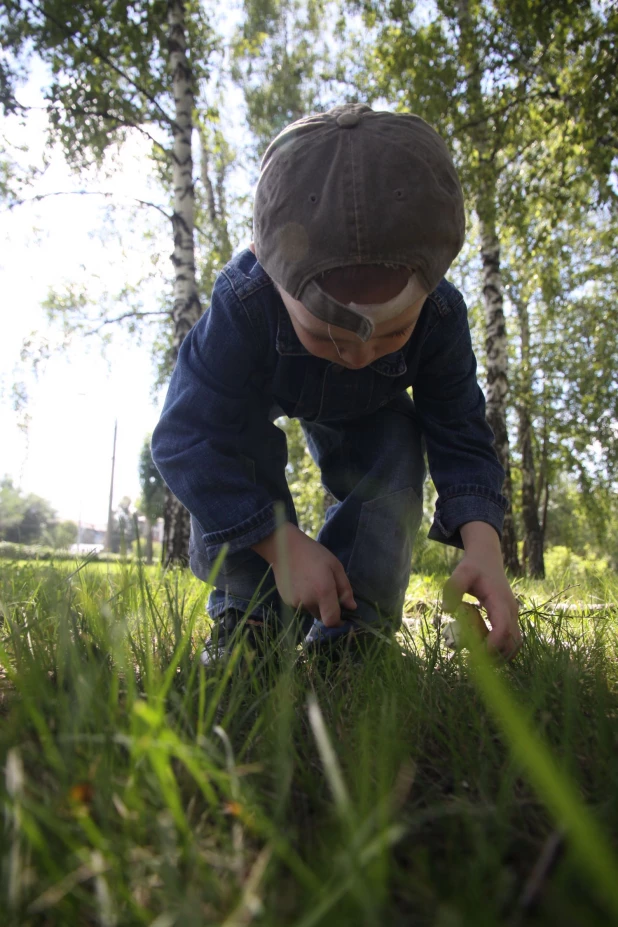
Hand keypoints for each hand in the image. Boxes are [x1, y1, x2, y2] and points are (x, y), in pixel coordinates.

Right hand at [252, 523, 356, 626]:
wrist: (285, 548)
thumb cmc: (314, 554)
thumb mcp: (335, 566)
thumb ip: (345, 589)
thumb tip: (351, 607)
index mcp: (323, 592)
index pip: (331, 621)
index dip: (338, 621)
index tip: (342, 614)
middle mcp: (308, 601)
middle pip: (322, 617)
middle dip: (327, 609)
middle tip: (327, 592)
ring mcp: (295, 603)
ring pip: (311, 611)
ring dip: (316, 604)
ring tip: (313, 584)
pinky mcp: (286, 601)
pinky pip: (301, 607)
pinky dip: (305, 600)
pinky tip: (302, 585)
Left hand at [443, 522, 521, 659]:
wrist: (487, 558)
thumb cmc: (473, 566)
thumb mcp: (461, 573)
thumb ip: (453, 589)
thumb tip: (447, 610)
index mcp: (500, 601)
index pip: (503, 628)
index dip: (492, 644)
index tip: (475, 654)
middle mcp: (510, 611)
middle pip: (512, 641)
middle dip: (496, 655)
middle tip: (474, 660)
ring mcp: (512, 616)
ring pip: (515, 644)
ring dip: (499, 654)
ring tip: (477, 654)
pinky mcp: (509, 619)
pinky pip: (510, 640)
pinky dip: (500, 648)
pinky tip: (482, 646)